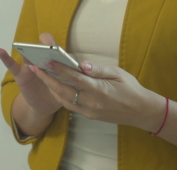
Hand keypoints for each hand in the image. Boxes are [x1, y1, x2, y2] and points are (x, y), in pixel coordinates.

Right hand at [0, 33, 67, 116]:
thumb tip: (78, 72)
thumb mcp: (67, 87)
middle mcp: (43, 61)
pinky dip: (5, 58)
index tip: (66, 57)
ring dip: (28, 49)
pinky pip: (12, 65)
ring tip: (25, 47)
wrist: (45, 107)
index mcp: (56, 62)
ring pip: (28, 54)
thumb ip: (70, 79)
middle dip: (47, 45)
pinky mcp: (21, 75)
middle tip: (50, 48)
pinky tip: (0, 51)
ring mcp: (30, 67)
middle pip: (44, 47)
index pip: (61, 52)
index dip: (63, 53)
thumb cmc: (58, 93)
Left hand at [33, 58, 165, 131]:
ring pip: (64, 100)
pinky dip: (60, 96)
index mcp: (99, 89)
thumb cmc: (130, 88)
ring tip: (41, 75)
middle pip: (63, 90)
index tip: (47, 61)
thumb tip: (82, 64)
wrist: (141, 111)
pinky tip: (54, 86)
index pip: (75, 78)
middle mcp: (92, 102)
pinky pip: (70, 106)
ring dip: (51, 87)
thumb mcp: (118, 73)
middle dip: (47, 79)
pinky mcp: (89, 115)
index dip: (59, 69)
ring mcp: (90, 111)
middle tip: (34, 67)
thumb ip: (98, 69)